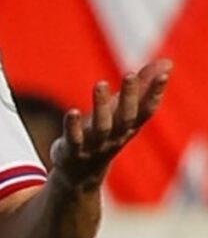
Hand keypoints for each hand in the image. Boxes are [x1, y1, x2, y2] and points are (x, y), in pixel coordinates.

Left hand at [51, 59, 171, 187]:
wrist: (80, 174)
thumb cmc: (105, 134)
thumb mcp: (122, 112)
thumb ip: (141, 87)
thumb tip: (166, 62)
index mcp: (129, 127)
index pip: (146, 111)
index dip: (154, 94)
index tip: (163, 75)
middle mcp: (115, 137)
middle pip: (126, 117)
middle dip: (129, 96)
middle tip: (130, 74)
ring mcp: (94, 145)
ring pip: (102, 127)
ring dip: (101, 106)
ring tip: (99, 84)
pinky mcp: (72, 151)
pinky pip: (74, 139)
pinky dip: (73, 126)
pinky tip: (72, 111)